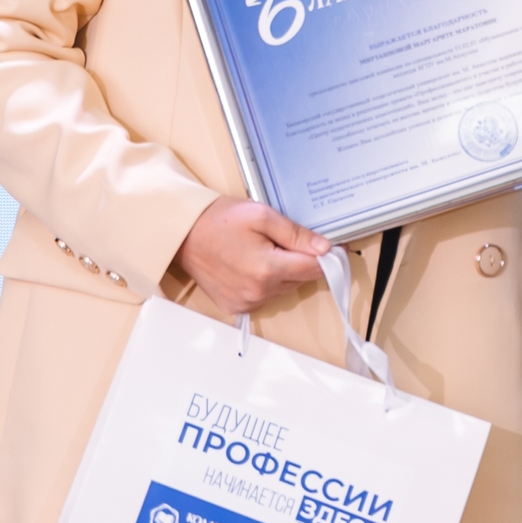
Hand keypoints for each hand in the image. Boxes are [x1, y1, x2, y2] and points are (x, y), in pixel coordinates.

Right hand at [174, 198, 331, 314]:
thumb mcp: (262, 215)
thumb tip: (323, 247)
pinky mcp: (236, 307)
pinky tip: (254, 264)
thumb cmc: (217, 222)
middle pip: (300, 278)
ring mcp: (246, 302)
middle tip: (290, 239)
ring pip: (285, 288)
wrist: (184, 235)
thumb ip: (295, 233)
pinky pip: (266, 296)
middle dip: (303, 260)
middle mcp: (258, 292)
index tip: (337, 247)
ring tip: (265, 249)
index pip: (314, 268)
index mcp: (267, 269)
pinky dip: (268, 282)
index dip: (329, 256)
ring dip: (285, 271)